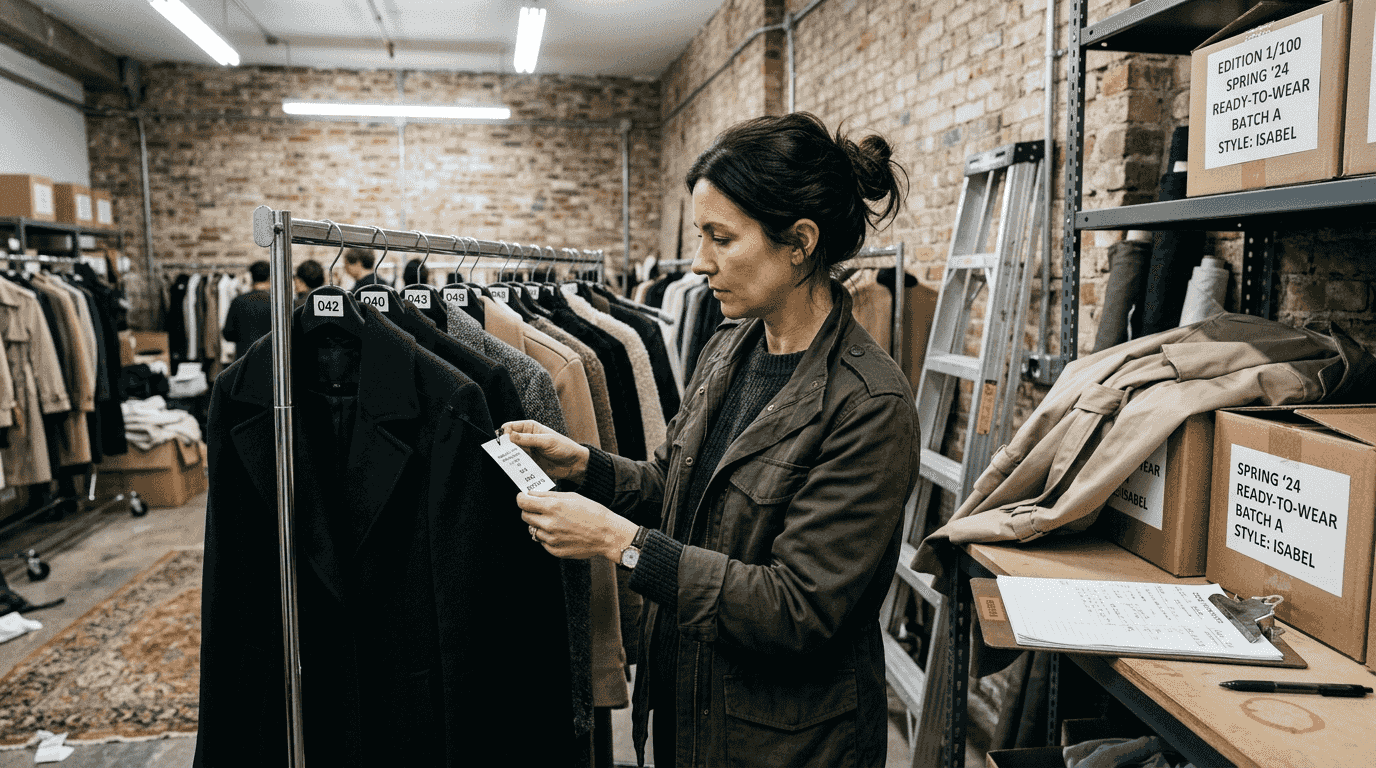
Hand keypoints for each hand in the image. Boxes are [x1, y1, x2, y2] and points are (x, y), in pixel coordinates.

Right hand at [500, 420, 590, 482]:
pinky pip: (518, 465)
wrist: (574, 464)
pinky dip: (515, 467)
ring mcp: (527, 452)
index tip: (502, 441)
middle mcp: (526, 439)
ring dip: (510, 458)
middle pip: (508, 442)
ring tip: (510, 462)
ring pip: (512, 454)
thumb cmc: (564, 447)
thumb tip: (509, 436)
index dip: (504, 433)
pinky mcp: (529, 464)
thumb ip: (528, 439)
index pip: (510, 427)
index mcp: (530, 428)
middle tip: (503, 454)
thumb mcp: (547, 441)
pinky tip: (516, 469)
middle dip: (505, 447)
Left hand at [519, 490, 637, 561]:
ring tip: (557, 522)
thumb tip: (530, 494)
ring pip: (533, 530)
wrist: (607, 535)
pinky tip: (562, 532)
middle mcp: (549, 524)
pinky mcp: (554, 551)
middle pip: (525, 516)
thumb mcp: (571, 496)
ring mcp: (551, 539)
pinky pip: (543, 542)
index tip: (523, 497)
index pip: (523, 502)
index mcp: (552, 507)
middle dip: (530, 511)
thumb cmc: (593, 513)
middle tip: (541, 509)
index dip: (521, 498)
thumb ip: (547, 495)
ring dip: (540, 525)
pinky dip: (548, 536)